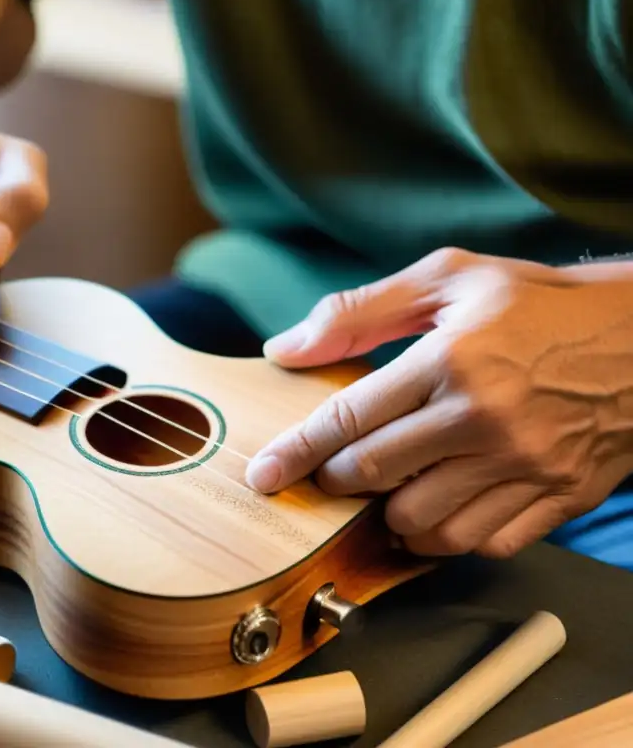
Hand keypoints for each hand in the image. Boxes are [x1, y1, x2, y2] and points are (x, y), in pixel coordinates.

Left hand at [245, 247, 632, 558]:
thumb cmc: (539, 305)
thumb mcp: (451, 279)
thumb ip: (362, 311)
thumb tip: (284, 348)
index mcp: (451, 359)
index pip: (349, 419)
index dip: (296, 452)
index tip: (262, 475)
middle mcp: (484, 418)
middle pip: (374, 476)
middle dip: (340, 478)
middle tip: (341, 467)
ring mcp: (526, 464)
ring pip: (423, 523)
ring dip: (392, 513)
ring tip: (398, 484)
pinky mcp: (560, 497)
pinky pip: (482, 544)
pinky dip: (451, 534)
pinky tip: (447, 502)